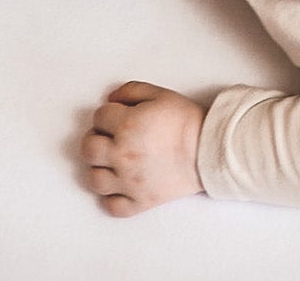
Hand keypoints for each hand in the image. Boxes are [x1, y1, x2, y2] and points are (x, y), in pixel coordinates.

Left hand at [80, 81, 206, 217]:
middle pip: (88, 149)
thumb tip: (111, 99)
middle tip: (110, 138)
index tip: (118, 116)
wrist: (211, 149)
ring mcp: (128, 181)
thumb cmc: (188, 122)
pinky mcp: (140, 201)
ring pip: (94, 180)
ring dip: (100, 169)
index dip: (108, 113)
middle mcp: (122, 155)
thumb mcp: (161, 95)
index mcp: (126, 125)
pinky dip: (113, 199)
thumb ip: (131, 91)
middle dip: (96, 139)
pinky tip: (120, 187)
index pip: (99, 116)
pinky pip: (113, 207)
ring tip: (113, 163)